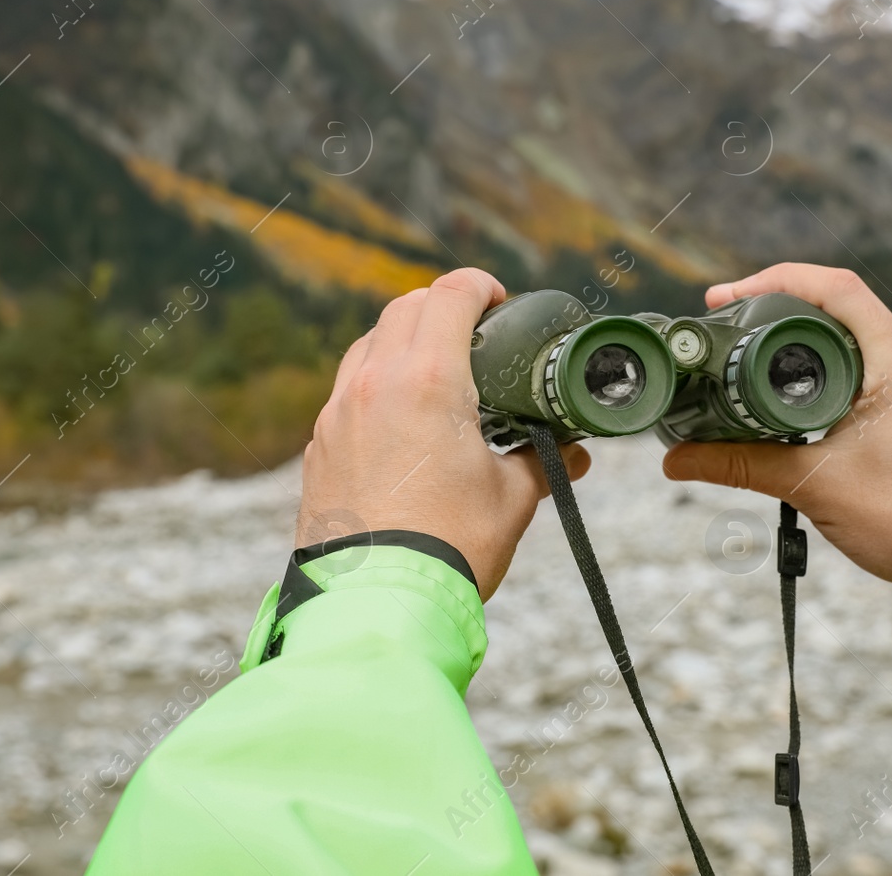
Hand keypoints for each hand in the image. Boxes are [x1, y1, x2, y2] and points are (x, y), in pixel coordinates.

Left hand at [298, 268, 588, 601]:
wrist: (379, 605)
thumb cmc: (451, 548)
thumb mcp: (512, 499)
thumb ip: (543, 463)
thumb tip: (573, 454)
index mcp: (428, 379)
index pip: (450, 295)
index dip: (480, 287)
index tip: (499, 302)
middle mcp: (375, 383)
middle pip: (404, 308)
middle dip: (440, 306)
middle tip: (474, 331)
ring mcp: (338, 414)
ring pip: (367, 345)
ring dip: (401, 340)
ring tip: (434, 370)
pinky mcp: (318, 447)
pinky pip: (345, 393)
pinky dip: (374, 385)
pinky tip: (399, 420)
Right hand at [662, 264, 891, 616]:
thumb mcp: (814, 486)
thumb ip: (741, 465)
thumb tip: (676, 460)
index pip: (835, 287)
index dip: (773, 280)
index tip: (725, 298)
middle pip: (836, 304)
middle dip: (775, 304)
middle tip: (724, 321)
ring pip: (849, 334)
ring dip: (799, 336)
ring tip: (746, 349)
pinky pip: (862, 363)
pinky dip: (821, 365)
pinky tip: (787, 387)